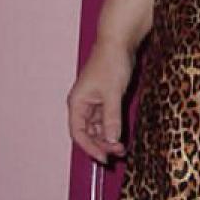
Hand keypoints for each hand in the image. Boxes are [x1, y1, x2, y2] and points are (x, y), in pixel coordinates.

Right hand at [67, 41, 134, 164]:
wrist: (119, 41)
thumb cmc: (111, 62)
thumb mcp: (113, 93)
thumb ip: (111, 118)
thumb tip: (111, 140)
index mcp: (77, 103)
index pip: (79, 133)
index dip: (90, 148)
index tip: (104, 158)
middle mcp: (83, 104)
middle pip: (88, 132)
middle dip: (101, 144)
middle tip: (118, 153)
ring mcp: (94, 101)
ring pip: (98, 126)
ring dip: (108, 137)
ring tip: (122, 148)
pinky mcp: (106, 97)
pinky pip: (106, 118)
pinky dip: (113, 127)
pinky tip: (121, 135)